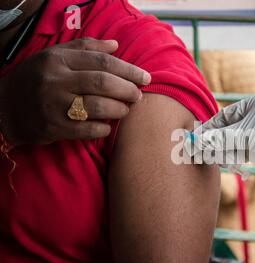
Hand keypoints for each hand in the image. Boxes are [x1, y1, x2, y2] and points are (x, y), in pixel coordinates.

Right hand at [0, 38, 150, 145]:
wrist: (6, 107)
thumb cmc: (38, 78)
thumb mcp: (55, 56)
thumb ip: (86, 48)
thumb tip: (116, 45)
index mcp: (58, 59)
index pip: (102, 61)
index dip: (128, 70)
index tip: (145, 77)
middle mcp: (55, 80)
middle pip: (102, 82)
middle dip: (127, 89)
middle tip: (138, 95)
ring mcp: (53, 105)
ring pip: (97, 106)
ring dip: (118, 109)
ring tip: (125, 110)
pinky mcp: (53, 127)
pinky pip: (87, 129)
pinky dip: (103, 128)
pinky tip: (108, 125)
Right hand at [190, 94, 254, 177]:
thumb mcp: (245, 138)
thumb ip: (219, 141)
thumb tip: (194, 142)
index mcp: (252, 104)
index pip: (222, 117)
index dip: (208, 131)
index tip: (196, 143)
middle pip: (229, 131)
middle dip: (219, 146)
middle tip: (209, 159)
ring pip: (238, 143)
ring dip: (230, 155)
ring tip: (227, 166)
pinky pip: (248, 151)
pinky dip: (242, 159)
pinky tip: (240, 168)